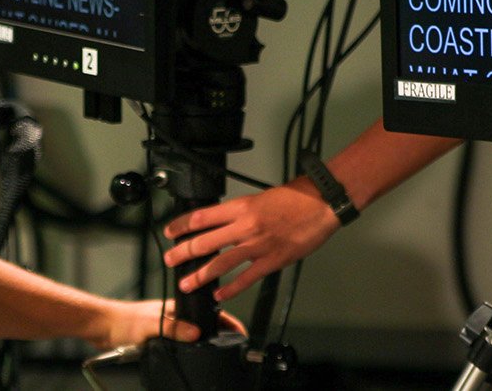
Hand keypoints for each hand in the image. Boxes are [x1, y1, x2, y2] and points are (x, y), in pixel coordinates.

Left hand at [91, 299, 246, 349]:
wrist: (102, 328)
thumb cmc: (123, 320)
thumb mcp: (152, 324)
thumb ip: (173, 328)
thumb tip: (196, 334)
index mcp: (176, 308)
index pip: (207, 312)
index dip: (225, 321)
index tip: (239, 333)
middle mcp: (174, 317)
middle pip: (203, 325)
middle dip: (218, 334)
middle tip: (232, 346)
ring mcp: (167, 328)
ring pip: (192, 337)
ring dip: (202, 344)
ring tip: (216, 353)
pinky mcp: (158, 339)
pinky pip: (178, 346)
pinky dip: (186, 351)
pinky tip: (189, 358)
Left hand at [162, 178, 340, 301]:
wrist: (322, 202)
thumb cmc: (296, 197)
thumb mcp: (260, 198)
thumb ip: (241, 212)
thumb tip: (225, 223)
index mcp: (241, 206)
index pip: (201, 216)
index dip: (181, 225)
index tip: (169, 231)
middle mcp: (245, 226)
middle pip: (204, 241)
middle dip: (182, 252)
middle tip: (169, 260)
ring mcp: (258, 245)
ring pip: (220, 263)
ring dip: (200, 275)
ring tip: (186, 283)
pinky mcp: (273, 260)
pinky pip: (246, 278)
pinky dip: (231, 289)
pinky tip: (219, 295)